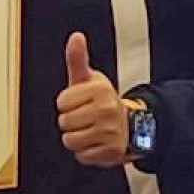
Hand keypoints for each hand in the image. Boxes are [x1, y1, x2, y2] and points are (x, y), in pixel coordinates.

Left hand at [55, 33, 128, 167]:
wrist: (131, 126)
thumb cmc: (103, 101)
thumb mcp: (89, 79)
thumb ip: (78, 59)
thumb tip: (76, 37)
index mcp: (100, 90)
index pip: (62, 102)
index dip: (67, 104)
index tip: (80, 102)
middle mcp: (106, 109)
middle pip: (64, 122)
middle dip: (71, 122)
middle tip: (85, 118)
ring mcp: (110, 132)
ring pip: (70, 141)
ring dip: (76, 139)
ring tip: (89, 131)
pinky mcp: (110, 152)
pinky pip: (82, 156)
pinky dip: (86, 152)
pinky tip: (95, 143)